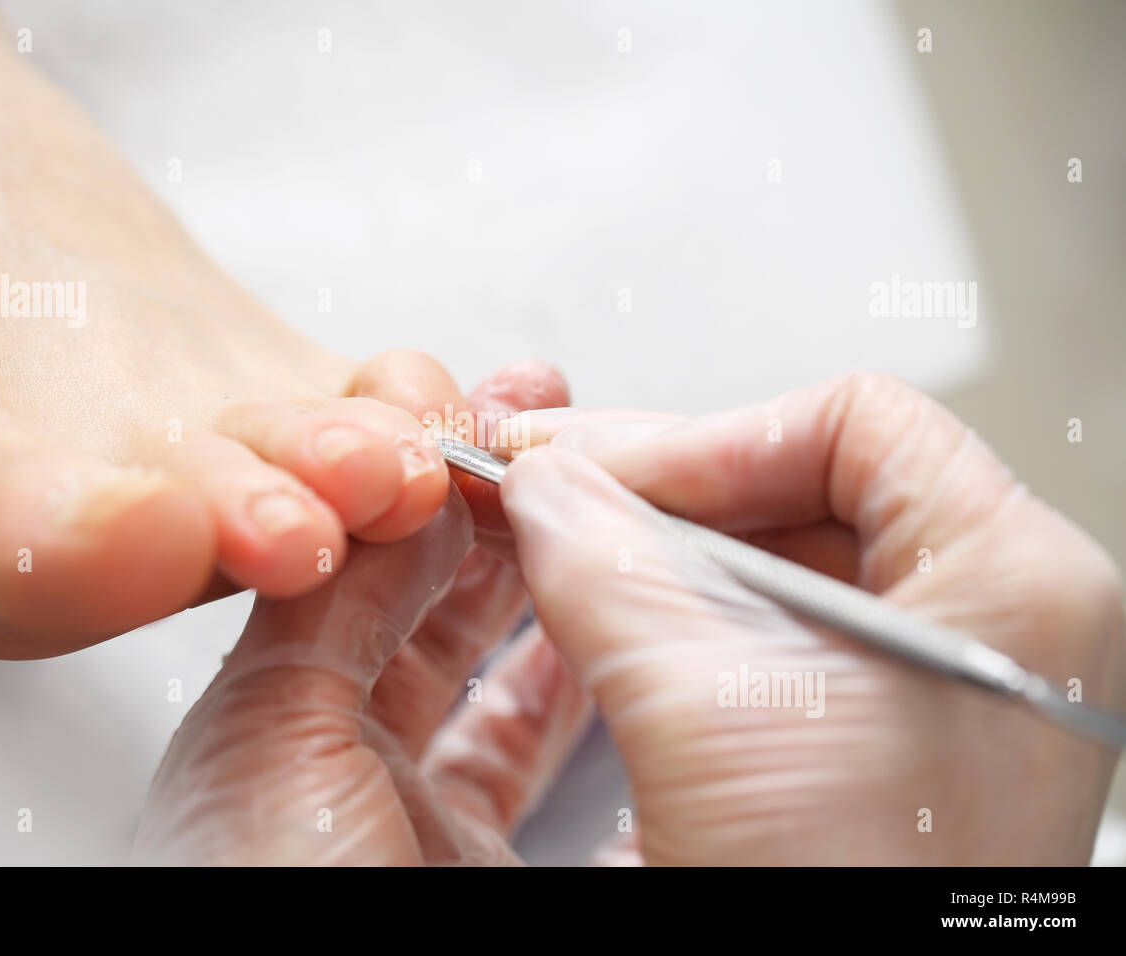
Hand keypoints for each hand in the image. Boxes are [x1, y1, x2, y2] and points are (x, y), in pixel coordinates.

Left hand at [133, 370, 589, 864]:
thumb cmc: (253, 910)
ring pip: (495, 675)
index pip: (359, 569)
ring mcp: (415, 815)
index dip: (423, 488)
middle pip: (434, 609)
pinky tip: (608, 639)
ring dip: (545, 589)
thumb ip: (328, 611)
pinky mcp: (476, 860)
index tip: (488, 423)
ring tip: (600, 510)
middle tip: (563, 440)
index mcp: (271, 724)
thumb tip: (382, 490)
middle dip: (496, 515)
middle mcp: (337, 763)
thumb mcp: (271, 742)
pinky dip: (573, 691)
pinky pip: (530, 755)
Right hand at [500, 373, 1124, 863]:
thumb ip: (609, 563)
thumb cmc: (855, 899)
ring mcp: (930, 686)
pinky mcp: (871, 735)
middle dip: (660, 492)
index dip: (714, 434)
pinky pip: (763, 631)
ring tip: (560, 551)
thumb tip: (545, 482)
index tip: (607, 472)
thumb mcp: (712, 709)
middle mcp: (988, 627)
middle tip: (551, 490)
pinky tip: (603, 620)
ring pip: (774, 559)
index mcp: (1012, 588)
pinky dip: (674, 615)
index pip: (857, 423)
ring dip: (655, 555)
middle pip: (806, 485)